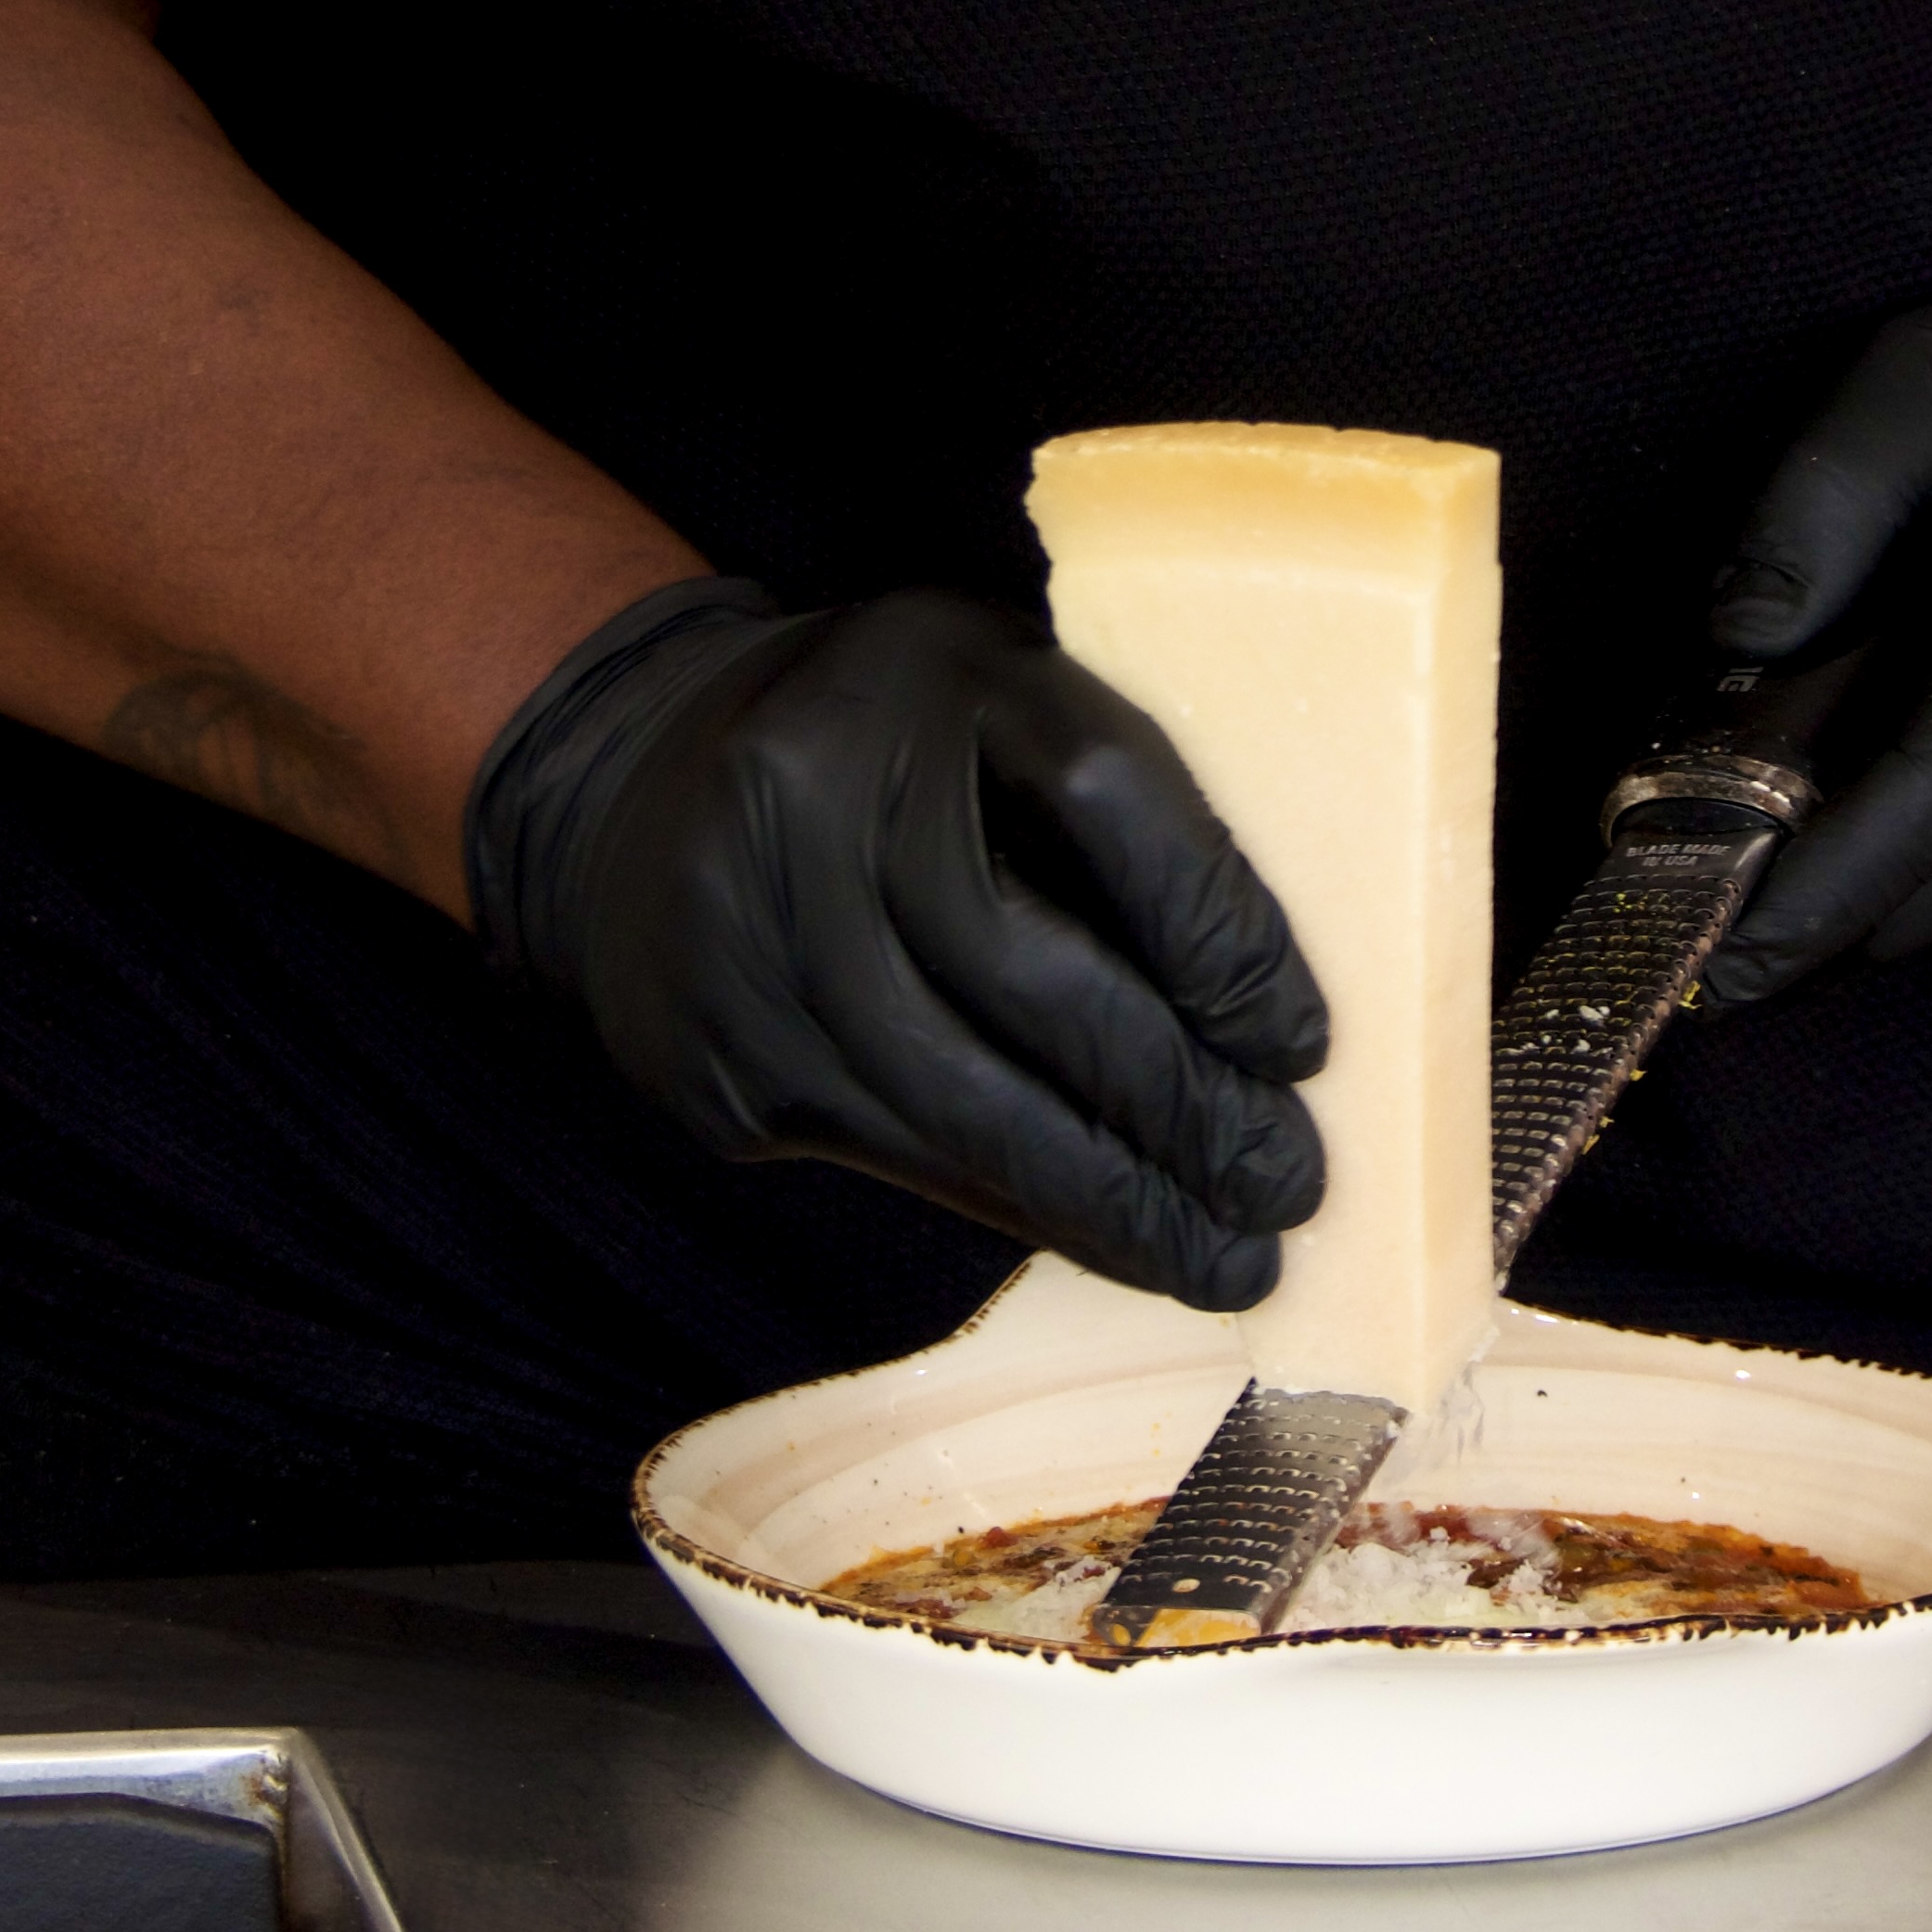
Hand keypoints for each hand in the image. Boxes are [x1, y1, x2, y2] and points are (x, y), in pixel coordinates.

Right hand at [467, 584, 1328, 1308]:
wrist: (629, 781)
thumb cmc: (889, 743)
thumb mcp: (1004, 700)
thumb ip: (1118, 800)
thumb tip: (1259, 1004)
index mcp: (925, 673)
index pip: (1106, 800)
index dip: (1221, 935)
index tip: (1302, 1045)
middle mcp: (817, 797)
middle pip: (1036, 979)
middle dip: (1185, 1107)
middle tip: (1287, 1183)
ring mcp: (750, 941)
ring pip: (967, 1109)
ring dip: (1117, 1204)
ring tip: (1227, 1259)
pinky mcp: (716, 1066)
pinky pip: (900, 1158)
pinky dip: (1019, 1207)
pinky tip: (1106, 1237)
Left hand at [1703, 249, 1931, 999]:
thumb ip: (1829, 488)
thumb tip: (1734, 640)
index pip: (1931, 796)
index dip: (1815, 893)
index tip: (1706, 968)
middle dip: (1802, 908)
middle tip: (1681, 880)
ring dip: (1859, 885)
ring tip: (1769, 813)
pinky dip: (1929, 859)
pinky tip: (1884, 780)